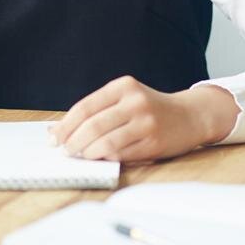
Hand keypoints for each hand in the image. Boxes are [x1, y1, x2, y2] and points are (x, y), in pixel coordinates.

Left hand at [49, 76, 239, 162]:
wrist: (190, 115)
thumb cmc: (150, 108)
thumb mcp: (126, 98)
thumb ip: (97, 110)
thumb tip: (60, 129)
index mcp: (124, 86)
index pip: (85, 107)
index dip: (66, 125)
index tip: (54, 137)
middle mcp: (135, 102)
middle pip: (93, 126)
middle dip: (73, 142)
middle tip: (65, 150)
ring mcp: (146, 122)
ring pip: (106, 142)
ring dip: (88, 153)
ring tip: (81, 155)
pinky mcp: (153, 142)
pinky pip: (121, 154)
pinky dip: (106, 158)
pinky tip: (101, 157)